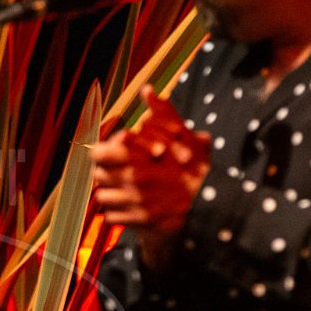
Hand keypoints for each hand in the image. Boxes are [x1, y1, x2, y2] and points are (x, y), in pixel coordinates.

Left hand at [91, 87, 211, 266]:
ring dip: (110, 194)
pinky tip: (128, 208)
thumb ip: (162, 112)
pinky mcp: (139, 221)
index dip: (102, 152)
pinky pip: (111, 217)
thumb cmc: (196, 167)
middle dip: (106, 173)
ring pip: (103, 197)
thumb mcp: (183, 135)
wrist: (213, 205)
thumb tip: (147, 89)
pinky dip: (117, 214)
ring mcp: (135, 202)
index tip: (110, 153)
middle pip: (98, 175)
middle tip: (117, 173)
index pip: (98, 153)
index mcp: (139, 157)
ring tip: (122, 191)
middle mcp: (133, 180)